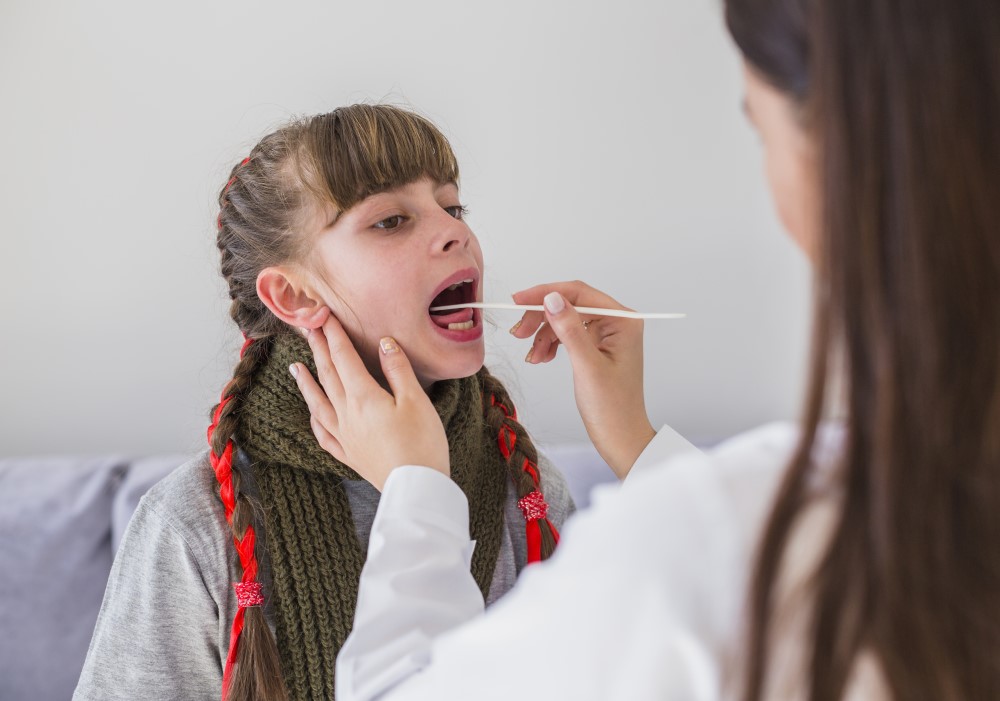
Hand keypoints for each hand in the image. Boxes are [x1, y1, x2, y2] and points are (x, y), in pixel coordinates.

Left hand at [290, 314, 449, 490]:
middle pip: (328, 375)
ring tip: (294, 367)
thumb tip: (384, 342)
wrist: (416, 489)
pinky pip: (323, 433)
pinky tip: (313, 413)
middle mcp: (347, 414)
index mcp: (364, 396)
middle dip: (317, 349)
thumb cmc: (422, 443)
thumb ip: (398, 369)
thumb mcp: (416, 400)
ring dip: (306, 382)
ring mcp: (345, 436)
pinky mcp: (349, 454)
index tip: (324, 315)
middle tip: (306, 329)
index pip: (343, 357)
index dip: (333, 334)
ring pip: (318, 403)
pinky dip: (315, 418)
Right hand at [512, 281, 655, 478]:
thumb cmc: (613, 408)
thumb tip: (552, 298)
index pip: (579, 293)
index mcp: (623, 321)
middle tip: (518, 332)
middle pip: (570, 304)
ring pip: (564, 320)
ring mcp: (606, 335)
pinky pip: (567, 335)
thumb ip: (569, 329)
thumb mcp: (587, 366)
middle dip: (541, 317)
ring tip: (532, 356)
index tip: (518, 300)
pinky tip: (541, 358)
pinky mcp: (596, 347)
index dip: (546, 293)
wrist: (621, 438)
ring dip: (543, 334)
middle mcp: (617, 322)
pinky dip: (550, 344)